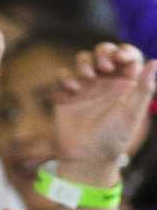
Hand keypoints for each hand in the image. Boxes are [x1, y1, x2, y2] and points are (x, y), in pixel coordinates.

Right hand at [53, 42, 156, 175]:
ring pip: (82, 60)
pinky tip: (73, 89)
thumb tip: (153, 61)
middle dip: (103, 52)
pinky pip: (62, 76)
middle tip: (105, 66)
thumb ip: (143, 88)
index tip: (121, 58)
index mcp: (124, 83)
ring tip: (88, 77)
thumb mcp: (132, 113)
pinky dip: (65, 77)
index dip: (124, 51)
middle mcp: (104, 82)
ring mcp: (84, 87)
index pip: (126, 56)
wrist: (87, 157)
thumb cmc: (114, 138)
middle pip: (102, 52)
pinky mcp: (64, 95)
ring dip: (84, 62)